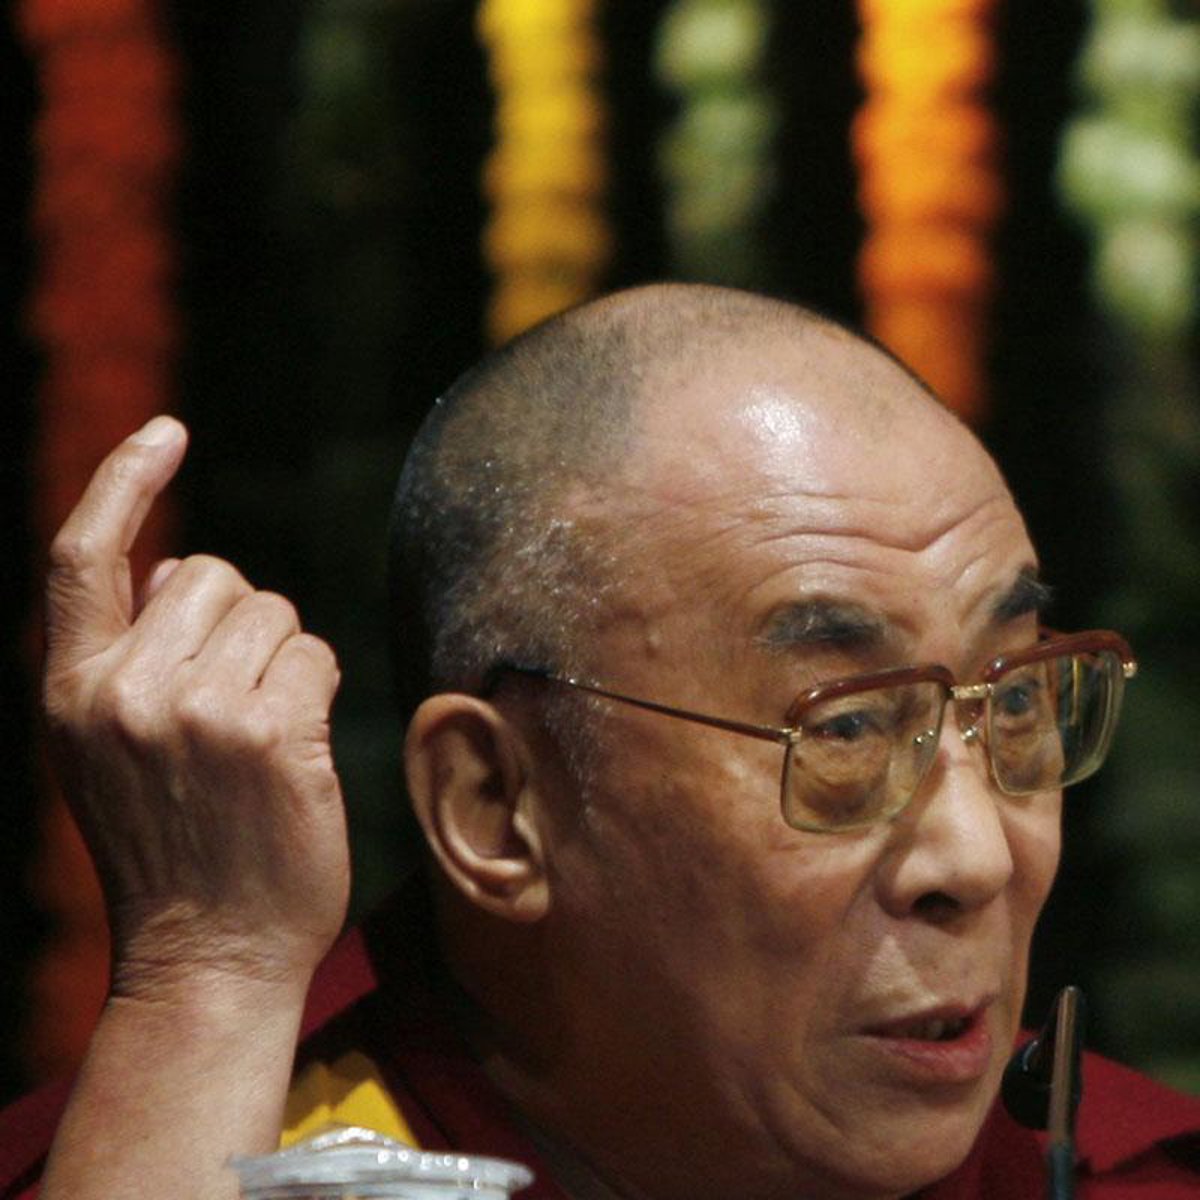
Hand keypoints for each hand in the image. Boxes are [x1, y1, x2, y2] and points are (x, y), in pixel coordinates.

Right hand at [42, 416, 349, 1001]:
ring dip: (281, 659)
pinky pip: (315, 654)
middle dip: (240, 620)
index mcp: (69, 690)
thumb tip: (182, 568)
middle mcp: (125, 692)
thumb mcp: (111, 749)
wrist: (207, 954)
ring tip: (257, 737)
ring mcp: (200, 711)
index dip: (121, 481)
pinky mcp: (275, 733)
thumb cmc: (170, 843)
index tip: (163, 433)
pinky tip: (293, 750)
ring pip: (275, 613)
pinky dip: (315, 686)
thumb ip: (135, 652)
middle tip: (233, 703)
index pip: (82, 556)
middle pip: (215, 576)